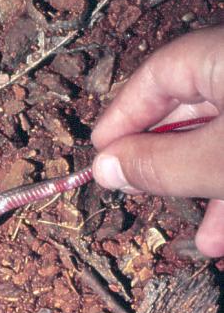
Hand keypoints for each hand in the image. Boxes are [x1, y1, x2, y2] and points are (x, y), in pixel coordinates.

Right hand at [91, 26, 223, 256]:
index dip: (123, 117)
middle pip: (189, 114)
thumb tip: (103, 169)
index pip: (157, 77)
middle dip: (163, 163)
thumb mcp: (221, 159)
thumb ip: (160, 164)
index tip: (100, 153)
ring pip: (222, 143)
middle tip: (135, 189)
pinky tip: (223, 234)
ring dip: (203, 190)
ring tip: (198, 235)